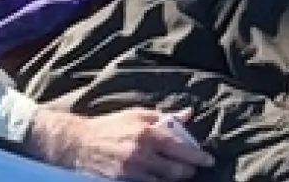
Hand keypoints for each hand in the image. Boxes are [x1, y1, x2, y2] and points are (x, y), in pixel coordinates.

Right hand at [28, 107, 214, 181]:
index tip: (208, 160)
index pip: (181, 148)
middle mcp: (141, 153)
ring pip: (165, 181)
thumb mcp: (137, 115)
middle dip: (188, 170)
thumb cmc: (111, 126)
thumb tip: (188, 114)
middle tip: (192, 168)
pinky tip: (159, 177)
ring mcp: (131, 170)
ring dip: (174, 178)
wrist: (79, 142)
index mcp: (147, 133)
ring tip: (176, 172)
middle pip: (176, 170)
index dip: (198, 157)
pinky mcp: (123, 180)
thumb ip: (164, 117)